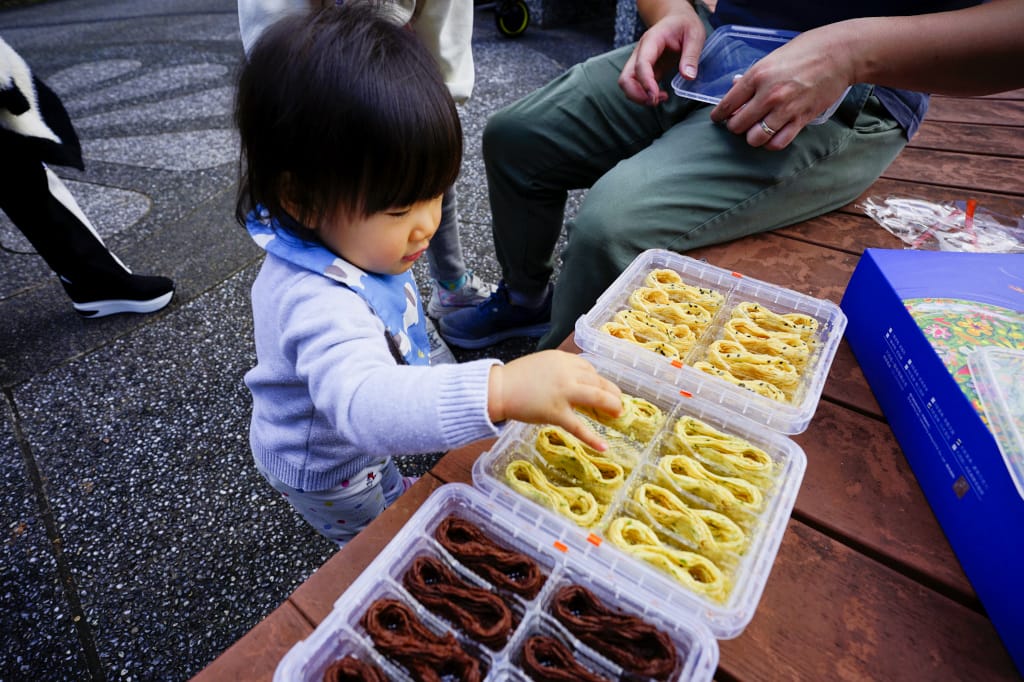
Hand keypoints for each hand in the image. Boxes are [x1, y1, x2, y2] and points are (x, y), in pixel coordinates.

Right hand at [488, 351, 622, 451]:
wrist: (498, 388)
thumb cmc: (515, 378)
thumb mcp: (541, 364)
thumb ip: (558, 371)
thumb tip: (572, 382)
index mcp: (563, 360)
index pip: (589, 369)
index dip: (598, 380)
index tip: (601, 389)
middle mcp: (567, 373)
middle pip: (598, 382)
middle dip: (611, 393)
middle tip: (618, 403)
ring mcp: (563, 392)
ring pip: (597, 398)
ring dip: (611, 406)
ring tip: (618, 415)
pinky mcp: (556, 412)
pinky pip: (578, 427)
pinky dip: (592, 438)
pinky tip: (604, 446)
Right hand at [618, 10, 705, 105]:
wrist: (676, 19)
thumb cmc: (685, 25)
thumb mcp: (695, 35)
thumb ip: (691, 56)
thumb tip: (688, 76)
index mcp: (651, 40)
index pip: (641, 64)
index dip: (646, 82)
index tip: (656, 95)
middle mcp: (640, 52)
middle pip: (625, 78)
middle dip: (637, 95)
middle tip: (656, 101)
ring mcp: (640, 62)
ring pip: (627, 84)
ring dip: (639, 97)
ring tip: (661, 98)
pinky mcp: (645, 71)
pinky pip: (636, 86)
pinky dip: (645, 95)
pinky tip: (660, 95)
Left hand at [709, 25, 855, 149]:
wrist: (839, 54)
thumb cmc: (805, 52)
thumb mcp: (771, 58)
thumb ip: (752, 77)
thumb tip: (735, 90)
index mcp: (757, 76)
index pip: (726, 104)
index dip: (719, 115)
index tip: (718, 119)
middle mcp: (768, 95)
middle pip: (737, 125)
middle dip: (735, 126)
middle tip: (740, 123)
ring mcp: (785, 109)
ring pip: (754, 138)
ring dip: (752, 138)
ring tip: (755, 131)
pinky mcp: (801, 119)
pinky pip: (778, 143)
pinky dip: (771, 144)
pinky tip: (771, 137)